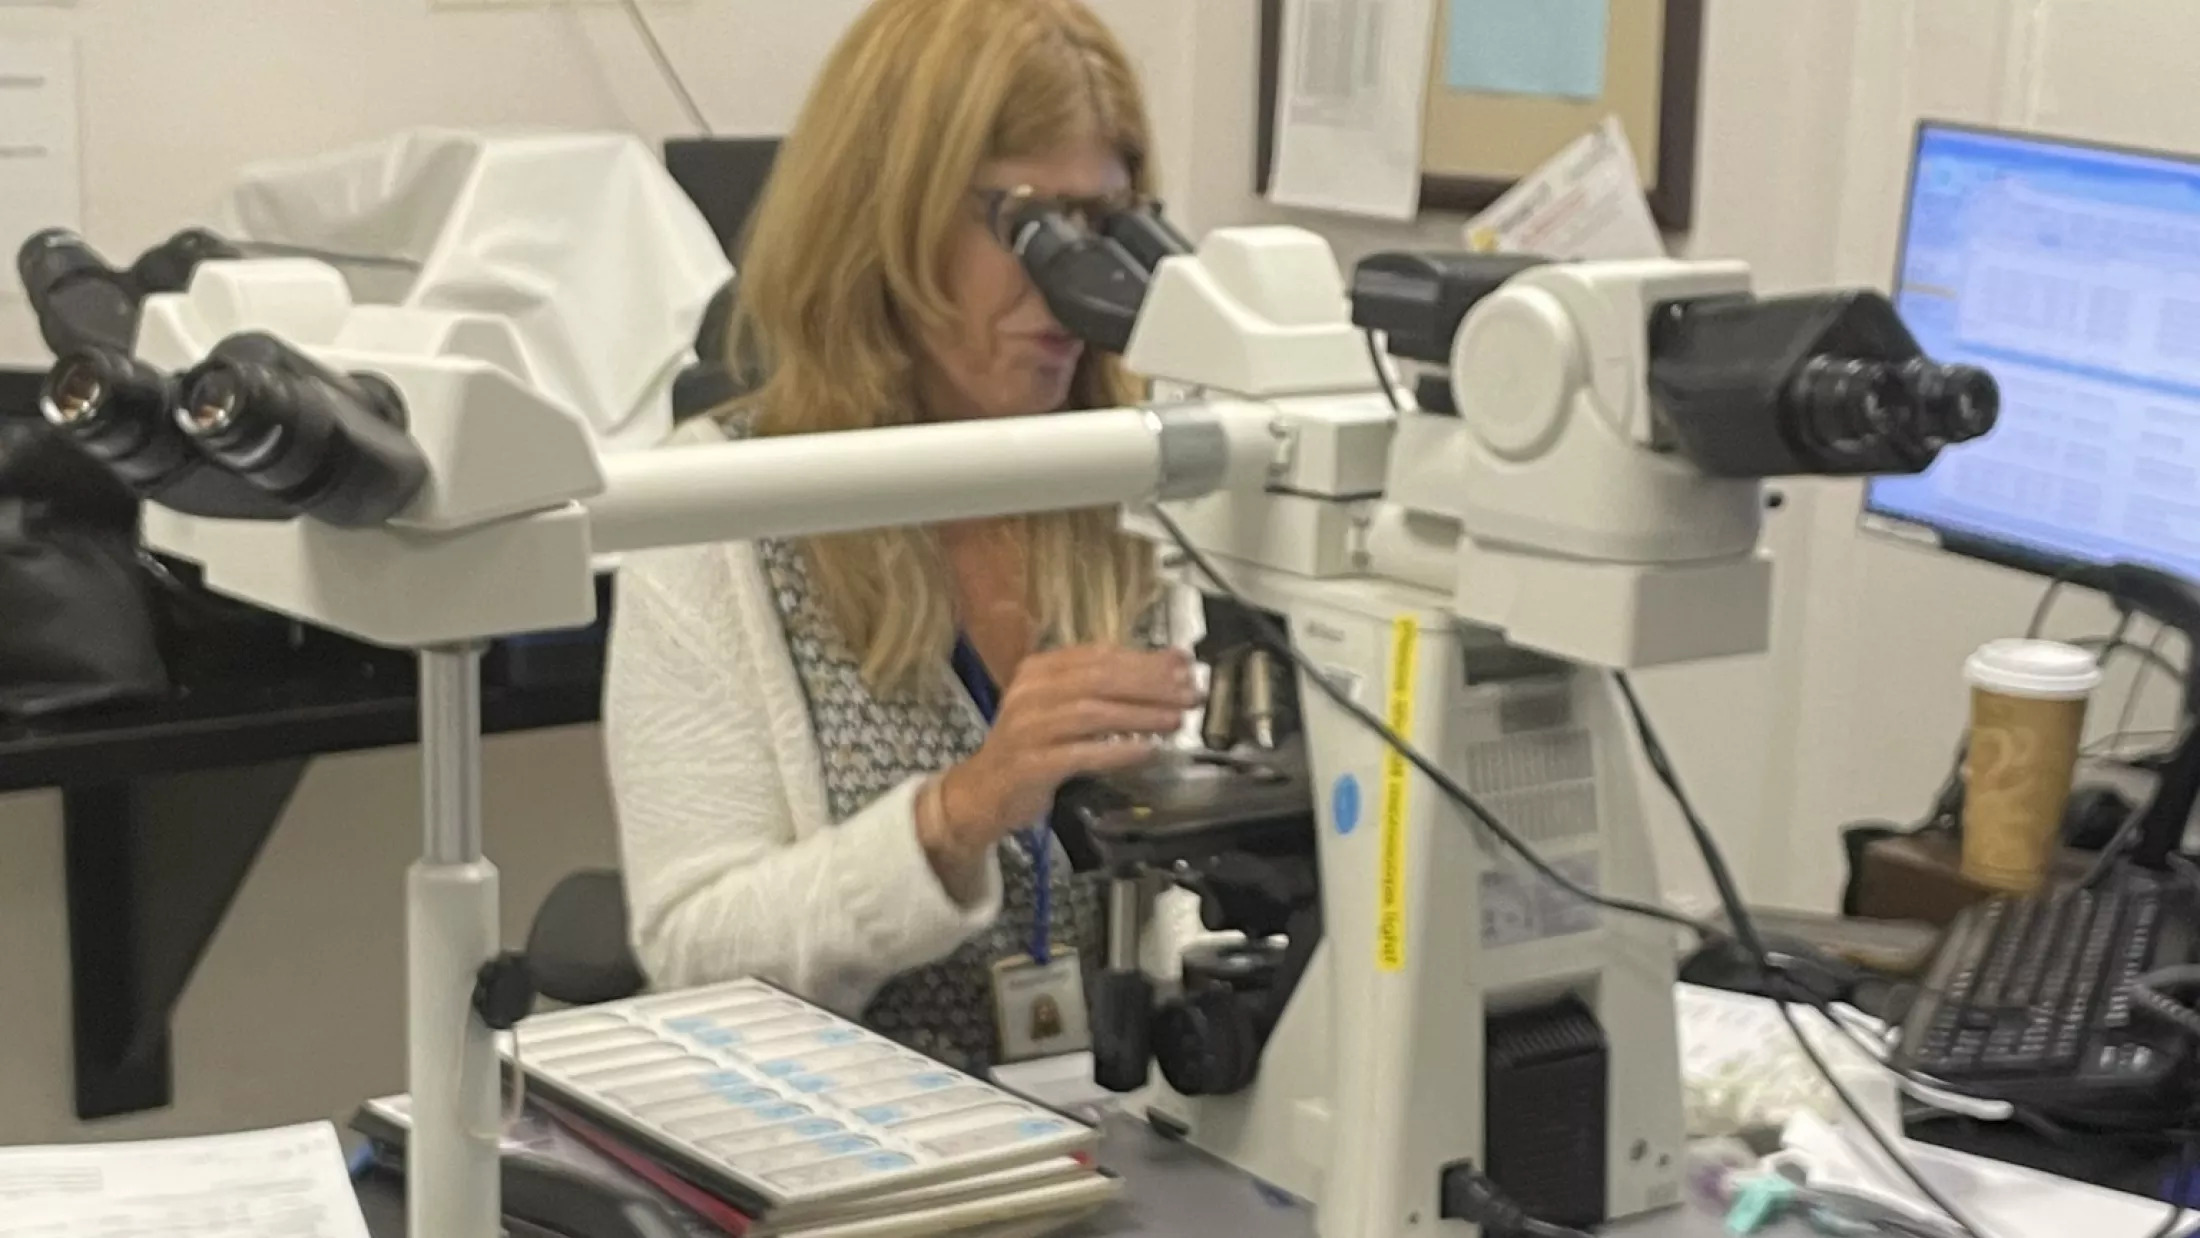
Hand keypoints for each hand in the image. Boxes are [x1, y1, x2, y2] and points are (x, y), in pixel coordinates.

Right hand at [920, 645, 1198, 877]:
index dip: (1145, 659)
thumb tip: (1171, 664)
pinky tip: (1148, 749)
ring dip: (1140, 715)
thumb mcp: (1065, 708)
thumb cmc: (1032, 748)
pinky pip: (1082, 753)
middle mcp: (1030, 692)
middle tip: (1190, 693)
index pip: (1099, 655)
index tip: (1184, 665)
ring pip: (1093, 713)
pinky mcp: (1031, 763)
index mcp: (1039, 670)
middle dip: (1151, 684)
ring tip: (1175, 720)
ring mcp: (1028, 727)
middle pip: (1100, 679)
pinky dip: (1118, 750)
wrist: (983, 793)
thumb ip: (1110, 686)